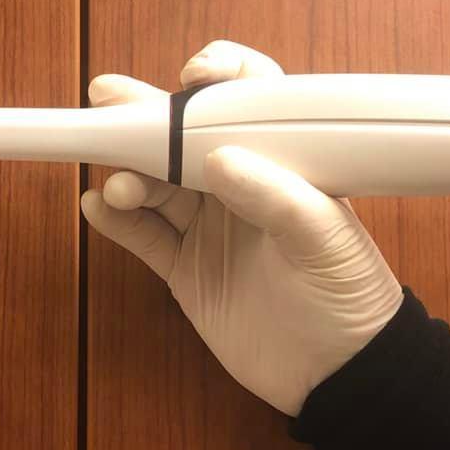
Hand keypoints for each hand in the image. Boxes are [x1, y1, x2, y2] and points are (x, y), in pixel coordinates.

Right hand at [80, 41, 403, 415]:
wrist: (339, 373)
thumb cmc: (350, 296)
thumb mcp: (326, 240)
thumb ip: (277, 197)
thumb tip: (220, 158)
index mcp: (283, 165)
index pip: (249, 103)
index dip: (219, 79)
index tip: (193, 76)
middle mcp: (242, 188)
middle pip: (185, 138)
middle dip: (147, 115)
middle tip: (109, 98)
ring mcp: (211, 228)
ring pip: (156, 184)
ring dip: (130, 175)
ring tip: (122, 187)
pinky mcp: (187, 269)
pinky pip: (144, 236)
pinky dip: (117, 220)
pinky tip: (99, 207)